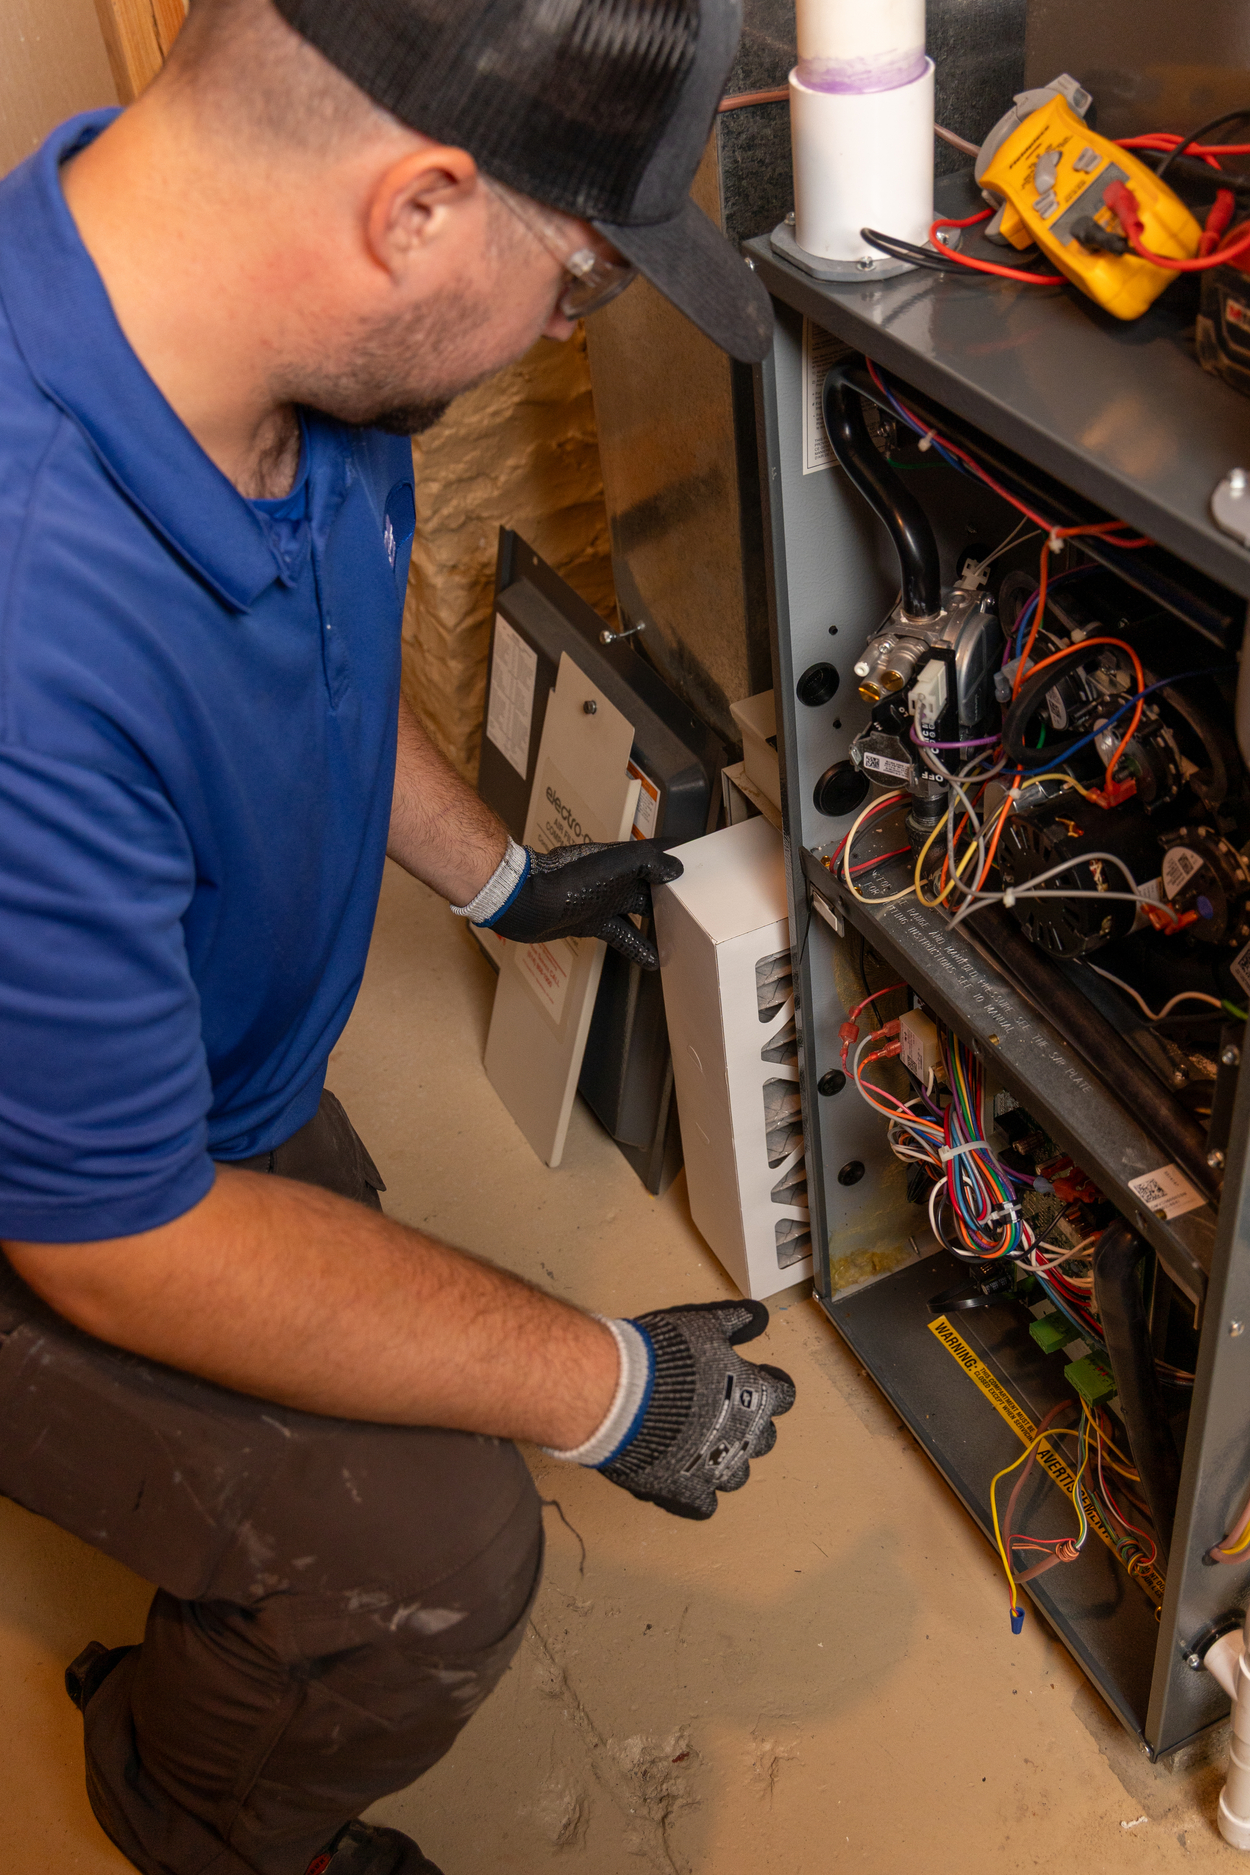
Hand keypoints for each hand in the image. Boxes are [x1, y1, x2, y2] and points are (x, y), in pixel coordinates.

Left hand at [483, 839, 682, 969]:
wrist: (528, 903)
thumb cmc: (566, 881)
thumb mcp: (614, 866)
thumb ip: (647, 862)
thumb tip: (676, 867)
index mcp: (621, 859)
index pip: (657, 853)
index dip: (676, 855)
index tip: (698, 861)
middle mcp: (614, 877)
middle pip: (652, 885)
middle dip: (673, 894)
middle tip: (695, 906)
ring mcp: (602, 900)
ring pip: (639, 912)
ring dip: (659, 924)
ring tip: (680, 936)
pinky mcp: (591, 922)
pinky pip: (622, 935)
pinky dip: (638, 948)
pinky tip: (652, 961)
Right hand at [599, 1301, 795, 1518]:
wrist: (623, 1396)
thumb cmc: (668, 1357)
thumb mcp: (704, 1326)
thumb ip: (734, 1322)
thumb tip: (758, 1315)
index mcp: (756, 1397)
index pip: (783, 1397)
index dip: (770, 1387)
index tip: (754, 1379)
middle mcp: (745, 1437)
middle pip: (764, 1439)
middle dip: (749, 1426)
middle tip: (723, 1411)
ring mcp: (717, 1470)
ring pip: (737, 1475)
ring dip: (725, 1461)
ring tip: (701, 1446)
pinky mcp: (686, 1492)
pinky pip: (704, 1505)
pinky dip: (697, 1493)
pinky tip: (684, 1478)